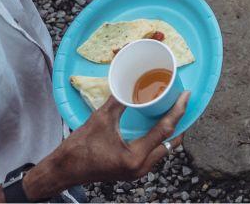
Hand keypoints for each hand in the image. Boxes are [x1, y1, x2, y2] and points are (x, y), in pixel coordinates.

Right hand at [43, 92, 188, 189]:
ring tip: (174, 110)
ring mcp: (136, 172)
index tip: (187, 94)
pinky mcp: (131, 171)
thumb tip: (132, 77)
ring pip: (164, 150)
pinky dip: (160, 139)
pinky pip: (154, 154)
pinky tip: (159, 125)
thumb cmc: (80, 147)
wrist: (62, 170)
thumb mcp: (102, 118)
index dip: (178, 110)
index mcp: (134, 157)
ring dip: (170, 131)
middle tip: (182, 101)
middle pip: (170, 143)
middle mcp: (140, 168)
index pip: (165, 130)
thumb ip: (121, 98)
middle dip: (180, 122)